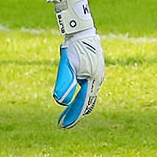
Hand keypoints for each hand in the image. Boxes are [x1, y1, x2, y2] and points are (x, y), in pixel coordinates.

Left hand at [52, 0, 103, 128]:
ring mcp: (96, 74)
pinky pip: (87, 87)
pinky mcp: (92, 69)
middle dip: (74, 113)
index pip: (82, 104)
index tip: (63, 126)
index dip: (73, 116)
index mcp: (93, 80)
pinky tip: (74, 95)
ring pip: (87, 95)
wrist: (81, 30)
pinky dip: (80, 95)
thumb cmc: (74, 47)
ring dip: (78, 105)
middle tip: (63, 124)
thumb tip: (60, 101)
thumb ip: (65, 83)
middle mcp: (97, 79)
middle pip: (86, 102)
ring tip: (68, 113)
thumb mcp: (67, 66)